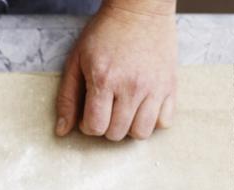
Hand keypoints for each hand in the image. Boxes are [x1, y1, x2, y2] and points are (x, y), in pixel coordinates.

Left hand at [55, 0, 176, 140]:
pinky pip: (165, 121)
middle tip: (105, 110)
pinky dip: (153, 121)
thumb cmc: (104, 33)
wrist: (140, 8)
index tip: (89, 113)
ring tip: (124, 112)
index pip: (95, 127)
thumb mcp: (76, 62)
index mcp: (105, 80)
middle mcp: (132, 87)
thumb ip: (67, 98)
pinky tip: (142, 107)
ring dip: (129, 128)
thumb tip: (62, 131)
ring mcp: (154, 87)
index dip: (88, 125)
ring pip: (142, 132)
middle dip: (106, 127)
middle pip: (117, 133)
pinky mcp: (171, 85)